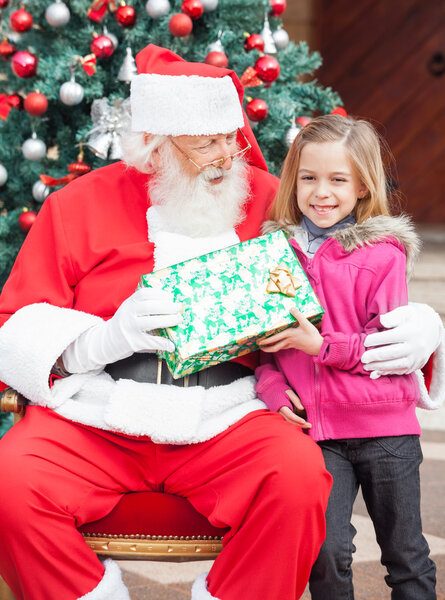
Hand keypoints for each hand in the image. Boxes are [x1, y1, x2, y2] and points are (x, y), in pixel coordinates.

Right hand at [63, 287, 181, 372]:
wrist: (106, 341)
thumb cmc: (124, 323)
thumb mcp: (129, 309)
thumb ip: (143, 305)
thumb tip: (170, 302)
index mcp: (129, 303)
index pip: (144, 294)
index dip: (159, 293)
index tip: (170, 296)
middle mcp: (128, 314)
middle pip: (150, 307)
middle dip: (167, 307)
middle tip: (178, 308)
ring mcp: (130, 328)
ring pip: (151, 322)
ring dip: (168, 321)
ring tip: (178, 320)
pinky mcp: (134, 342)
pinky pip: (151, 342)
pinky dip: (163, 343)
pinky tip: (171, 344)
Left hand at [259, 307, 322, 355]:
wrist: (318, 346)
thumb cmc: (312, 335)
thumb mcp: (306, 323)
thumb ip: (298, 315)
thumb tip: (291, 308)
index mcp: (289, 335)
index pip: (275, 338)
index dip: (267, 340)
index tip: (260, 342)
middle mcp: (289, 340)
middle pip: (275, 347)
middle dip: (267, 348)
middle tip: (260, 347)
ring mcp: (292, 344)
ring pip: (279, 348)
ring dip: (272, 348)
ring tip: (267, 348)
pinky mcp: (295, 346)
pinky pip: (285, 347)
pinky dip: (280, 346)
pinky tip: (279, 344)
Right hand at [279, 389, 310, 428]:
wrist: (271, 390)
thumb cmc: (281, 390)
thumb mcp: (289, 392)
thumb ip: (295, 400)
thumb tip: (302, 408)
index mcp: (281, 407)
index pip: (290, 415)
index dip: (297, 419)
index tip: (304, 421)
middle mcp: (279, 413)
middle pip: (290, 422)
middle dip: (300, 425)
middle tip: (310, 425)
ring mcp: (280, 415)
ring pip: (289, 423)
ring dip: (298, 425)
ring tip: (308, 425)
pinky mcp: (281, 415)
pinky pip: (288, 421)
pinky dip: (295, 423)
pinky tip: (303, 423)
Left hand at [362, 303, 442, 377]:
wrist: (432, 331)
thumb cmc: (412, 319)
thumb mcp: (404, 312)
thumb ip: (392, 316)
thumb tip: (381, 321)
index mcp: (411, 332)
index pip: (391, 337)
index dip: (376, 340)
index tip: (365, 341)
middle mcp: (416, 346)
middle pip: (393, 353)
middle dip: (376, 356)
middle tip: (363, 358)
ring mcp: (417, 358)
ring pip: (396, 365)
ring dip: (379, 367)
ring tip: (366, 366)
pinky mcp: (416, 366)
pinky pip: (400, 372)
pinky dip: (387, 373)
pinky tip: (375, 373)